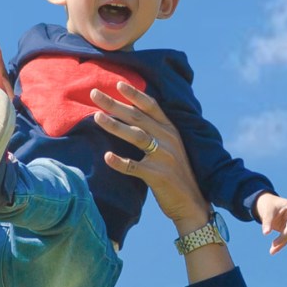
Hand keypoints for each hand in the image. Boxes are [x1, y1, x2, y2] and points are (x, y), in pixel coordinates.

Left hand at [91, 81, 209, 230]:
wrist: (192, 203)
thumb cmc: (176, 174)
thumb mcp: (171, 148)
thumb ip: (156, 132)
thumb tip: (132, 116)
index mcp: (171, 130)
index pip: (152, 106)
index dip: (135, 94)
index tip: (117, 84)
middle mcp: (168, 140)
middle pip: (138, 117)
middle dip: (115, 104)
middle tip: (94, 94)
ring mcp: (164, 157)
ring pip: (136, 136)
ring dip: (115, 125)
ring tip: (96, 117)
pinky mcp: (158, 176)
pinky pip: (135, 167)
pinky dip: (120, 162)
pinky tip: (106, 157)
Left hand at [253, 193, 286, 254]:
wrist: (266, 206)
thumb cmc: (269, 205)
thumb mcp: (267, 210)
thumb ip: (267, 221)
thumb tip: (266, 233)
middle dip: (283, 237)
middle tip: (273, 245)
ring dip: (280, 244)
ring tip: (271, 251)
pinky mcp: (286, 230)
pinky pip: (284, 239)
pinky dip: (278, 245)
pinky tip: (273, 251)